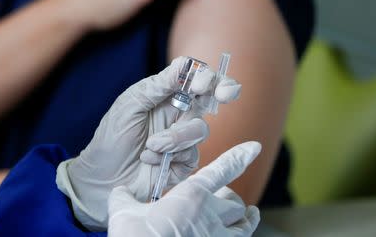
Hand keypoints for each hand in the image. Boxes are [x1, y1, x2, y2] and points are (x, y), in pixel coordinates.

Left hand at [55, 57, 241, 230]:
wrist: (103, 177)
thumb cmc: (112, 137)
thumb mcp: (129, 106)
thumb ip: (157, 86)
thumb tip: (183, 65)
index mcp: (166, 94)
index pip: (195, 77)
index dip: (206, 76)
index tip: (200, 84)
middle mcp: (179, 113)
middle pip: (212, 96)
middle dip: (223, 90)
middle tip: (224, 95)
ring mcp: (184, 138)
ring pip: (200, 129)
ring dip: (175, 137)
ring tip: (150, 146)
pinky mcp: (185, 163)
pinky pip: (192, 156)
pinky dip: (169, 157)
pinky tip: (149, 160)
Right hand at [108, 142, 261, 236]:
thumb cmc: (134, 235)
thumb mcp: (123, 208)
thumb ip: (126, 195)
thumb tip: (121, 191)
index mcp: (191, 195)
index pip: (223, 169)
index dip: (240, 156)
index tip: (254, 147)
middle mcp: (210, 215)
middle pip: (235, 203)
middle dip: (231, 199)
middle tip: (224, 198)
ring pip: (245, 226)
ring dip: (247, 219)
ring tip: (250, 215)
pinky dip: (240, 235)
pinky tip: (235, 234)